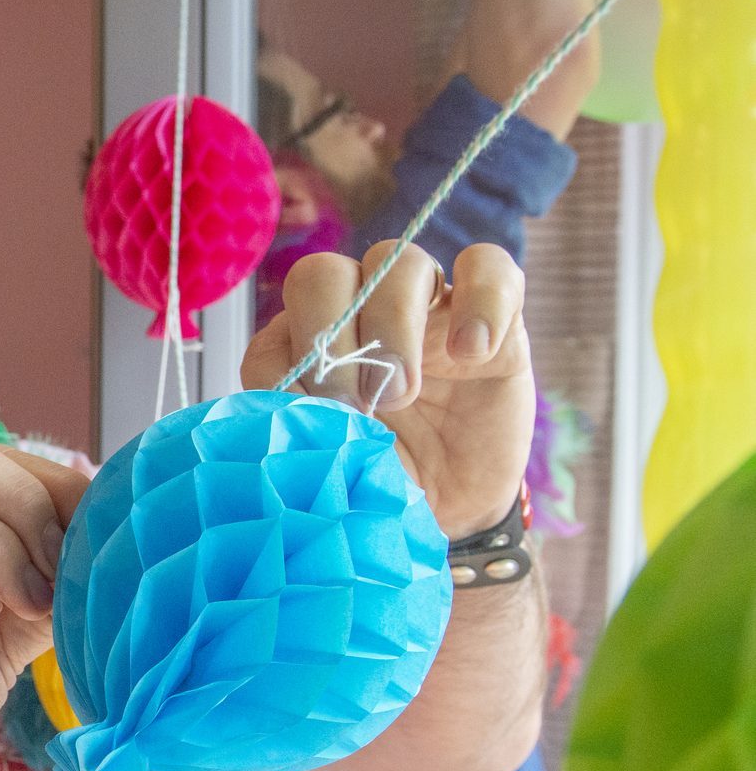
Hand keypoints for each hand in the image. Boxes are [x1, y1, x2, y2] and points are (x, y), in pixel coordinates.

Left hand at [243, 240, 534, 537]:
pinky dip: (480, 303)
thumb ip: (294, 415)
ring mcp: (428, 305)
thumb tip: (288, 389)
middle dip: (332, 333)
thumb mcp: (327, 456)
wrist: (449, 509)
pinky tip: (472, 354)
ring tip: (402, 395)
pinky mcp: (494, 314)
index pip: (277, 314)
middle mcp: (363, 309)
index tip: (318, 411)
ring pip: (400, 261)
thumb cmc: (376, 476)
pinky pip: (489, 265)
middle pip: (326, 271)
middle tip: (356, 402)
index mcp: (311, 336)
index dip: (295, 351)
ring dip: (392, 327)